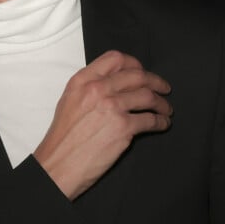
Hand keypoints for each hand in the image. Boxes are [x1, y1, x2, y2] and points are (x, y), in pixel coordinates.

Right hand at [33, 50, 171, 199]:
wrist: (58, 164)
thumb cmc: (63, 138)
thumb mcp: (69, 101)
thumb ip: (90, 88)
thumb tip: (116, 84)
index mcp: (82, 81)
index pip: (115, 59)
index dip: (134, 64)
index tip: (143, 72)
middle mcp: (98, 89)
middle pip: (137, 76)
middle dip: (156, 82)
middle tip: (164, 89)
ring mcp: (112, 107)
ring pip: (148, 97)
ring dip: (162, 103)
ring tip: (166, 109)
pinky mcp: (123, 128)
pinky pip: (150, 120)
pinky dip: (160, 122)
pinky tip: (162, 124)